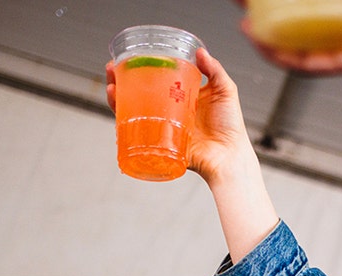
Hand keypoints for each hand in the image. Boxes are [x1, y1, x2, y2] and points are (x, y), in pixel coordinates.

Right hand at [105, 50, 255, 184]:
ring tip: (111, 87)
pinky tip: (117, 110)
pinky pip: (138, 134)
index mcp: (182, 96)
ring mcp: (163, 126)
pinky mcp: (160, 143)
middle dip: (121, 81)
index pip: (157, 78)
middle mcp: (170, 110)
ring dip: (117, 99)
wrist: (229, 157)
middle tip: (112, 70)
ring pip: (134, 112)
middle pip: (140, 93)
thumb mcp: (225, 91)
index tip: (131, 57)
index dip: (142, 67)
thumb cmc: (230, 126)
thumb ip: (215, 70)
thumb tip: (200, 51)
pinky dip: (123, 123)